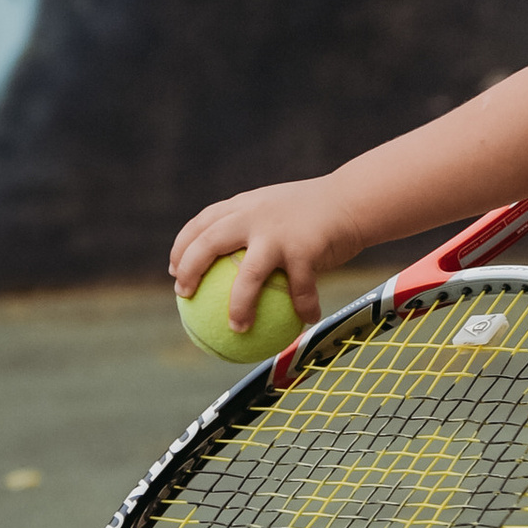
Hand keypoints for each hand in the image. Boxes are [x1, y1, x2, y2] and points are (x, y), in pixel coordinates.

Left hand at [169, 177, 358, 331]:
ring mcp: (278, 233)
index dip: (182, 245)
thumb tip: (237, 265)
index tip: (174, 268)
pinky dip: (303, 307)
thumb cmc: (317, 211)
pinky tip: (306, 321)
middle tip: (183, 294)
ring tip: (237, 328)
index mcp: (246, 205)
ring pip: (248, 275)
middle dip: (189, 269)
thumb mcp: (280, 209)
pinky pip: (299, 289)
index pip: (203, 221)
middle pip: (209, 243)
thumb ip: (258, 227)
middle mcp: (255, 215)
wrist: (353, 199)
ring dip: (239, 305)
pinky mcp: (303, 249)